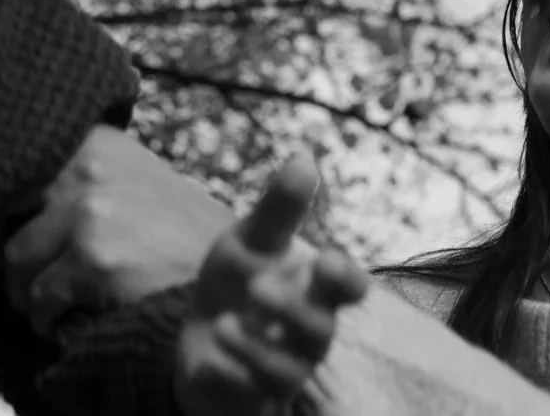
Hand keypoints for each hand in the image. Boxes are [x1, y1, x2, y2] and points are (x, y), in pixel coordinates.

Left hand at [4, 124, 235, 330]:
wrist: (236, 273)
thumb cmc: (184, 233)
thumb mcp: (138, 180)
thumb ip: (85, 177)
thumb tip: (19, 200)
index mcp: (95, 143)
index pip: (16, 171)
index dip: (11, 210)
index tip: (21, 232)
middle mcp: (87, 168)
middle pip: (7, 216)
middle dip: (20, 253)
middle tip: (37, 277)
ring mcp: (88, 213)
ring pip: (16, 261)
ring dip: (29, 289)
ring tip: (53, 303)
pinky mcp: (92, 260)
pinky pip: (39, 298)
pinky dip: (47, 317)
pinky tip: (69, 322)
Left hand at [175, 158, 368, 415]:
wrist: (202, 340)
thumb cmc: (238, 284)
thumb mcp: (249, 242)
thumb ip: (278, 210)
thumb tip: (304, 158)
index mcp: (314, 291)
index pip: (348, 289)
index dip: (345, 279)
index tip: (326, 261)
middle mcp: (307, 333)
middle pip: (318, 329)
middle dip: (292, 309)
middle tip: (256, 286)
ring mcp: (281, 370)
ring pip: (285, 368)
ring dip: (254, 347)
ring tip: (221, 323)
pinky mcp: (251, 396)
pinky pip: (248, 394)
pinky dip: (230, 376)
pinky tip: (209, 362)